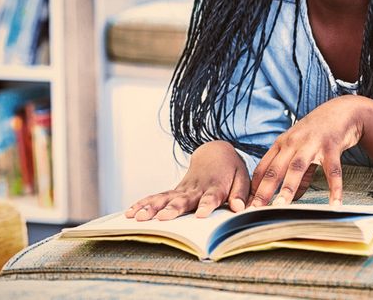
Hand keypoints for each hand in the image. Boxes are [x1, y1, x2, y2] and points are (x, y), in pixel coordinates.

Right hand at [125, 141, 248, 220]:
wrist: (215, 153)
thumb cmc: (231, 169)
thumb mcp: (242, 178)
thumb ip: (240, 194)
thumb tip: (240, 208)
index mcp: (216, 186)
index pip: (212, 196)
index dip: (207, 205)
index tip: (202, 214)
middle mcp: (196, 188)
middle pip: (183, 199)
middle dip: (173, 209)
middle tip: (163, 218)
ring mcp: (183, 189)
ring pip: (165, 198)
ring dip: (152, 207)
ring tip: (139, 217)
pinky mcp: (174, 191)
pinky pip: (157, 196)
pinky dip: (144, 203)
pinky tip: (130, 212)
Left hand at [245, 95, 368, 206]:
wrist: (342, 110)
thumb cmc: (319, 132)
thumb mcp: (302, 149)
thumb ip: (299, 174)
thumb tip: (293, 198)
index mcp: (282, 144)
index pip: (263, 168)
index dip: (255, 187)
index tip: (249, 205)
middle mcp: (293, 142)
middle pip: (275, 169)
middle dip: (264, 191)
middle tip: (255, 210)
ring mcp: (312, 143)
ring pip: (296, 168)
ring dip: (287, 188)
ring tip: (281, 207)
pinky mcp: (331, 146)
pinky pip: (332, 171)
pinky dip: (334, 189)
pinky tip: (334, 205)